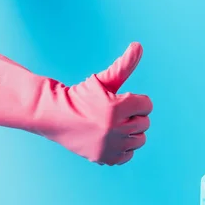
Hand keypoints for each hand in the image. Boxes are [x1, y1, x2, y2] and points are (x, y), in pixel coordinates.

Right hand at [0, 43, 152, 165]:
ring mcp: (111, 146)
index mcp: (116, 107)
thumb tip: (139, 45)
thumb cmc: (81, 96)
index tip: (123, 101)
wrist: (57, 118)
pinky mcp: (106, 158)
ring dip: (131, 132)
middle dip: (134, 116)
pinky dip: (123, 148)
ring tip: (115, 126)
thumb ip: (123, 65)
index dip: (137, 101)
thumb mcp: (102, 80)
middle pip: (145, 123)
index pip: (147, 105)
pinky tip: (111, 139)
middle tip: (117, 114)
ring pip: (140, 140)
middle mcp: (115, 129)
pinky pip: (129, 155)